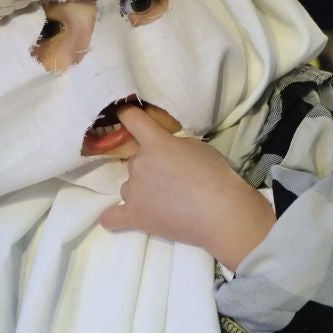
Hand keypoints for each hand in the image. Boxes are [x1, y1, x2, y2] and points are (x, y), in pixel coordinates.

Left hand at [98, 105, 276, 270]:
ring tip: (165, 203)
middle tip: (172, 179)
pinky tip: (120, 215)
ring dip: (141, 190)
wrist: (221, 213)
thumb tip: (165, 153)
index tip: (127, 115)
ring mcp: (133, 192)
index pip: (131, 118)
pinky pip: (111, 217)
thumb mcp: (198, 147)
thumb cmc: (217, 177)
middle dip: (148, 165)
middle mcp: (138, 164)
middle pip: (133, 160)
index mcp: (155, 143)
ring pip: (129, 186)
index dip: (128, 115)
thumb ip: (175, 145)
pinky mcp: (135, 216)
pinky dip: (114, 216)